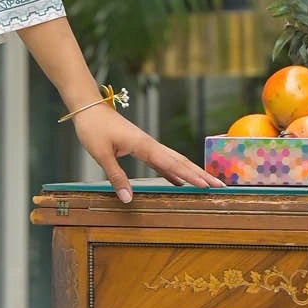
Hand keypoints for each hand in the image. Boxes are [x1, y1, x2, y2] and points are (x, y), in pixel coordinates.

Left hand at [72, 105, 225, 202]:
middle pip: (180, 161)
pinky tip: (178, 181)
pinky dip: (172, 171)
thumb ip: (116, 176)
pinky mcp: (141, 147)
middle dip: (200, 174)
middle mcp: (150, 144)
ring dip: (190, 172)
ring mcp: (147, 145)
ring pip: (174, 160)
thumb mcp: (101, 154)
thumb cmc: (93, 128)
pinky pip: (161, 161)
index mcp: (144, 145)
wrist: (88, 108)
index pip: (172, 163)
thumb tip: (128, 199)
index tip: (206, 185)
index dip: (190, 176)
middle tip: (219, 186)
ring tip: (206, 184)